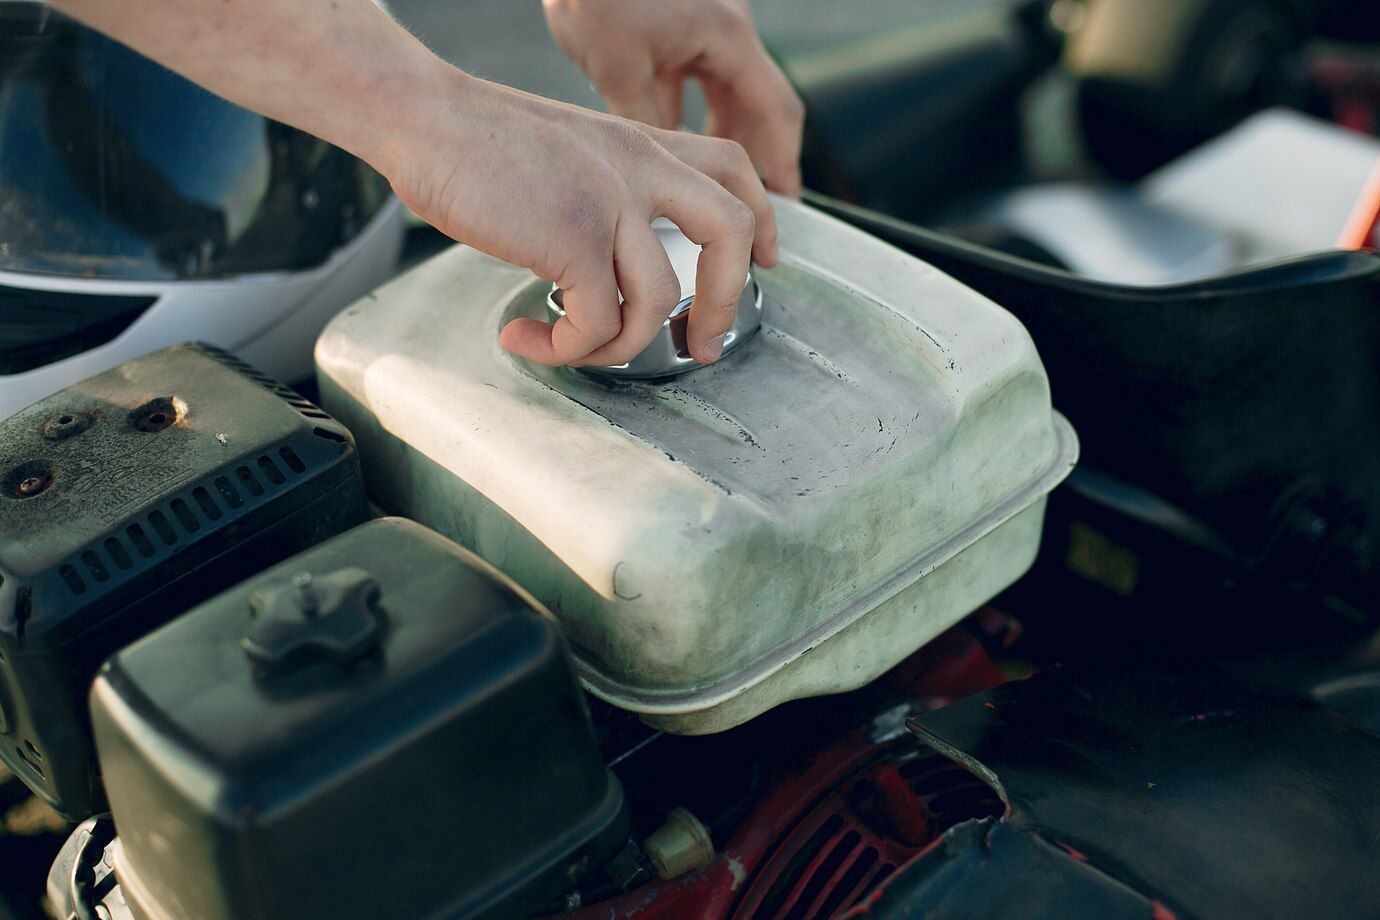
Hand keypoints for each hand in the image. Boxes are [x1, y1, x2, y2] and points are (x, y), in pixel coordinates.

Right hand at [382, 71, 777, 365]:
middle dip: (727, 301)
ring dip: (618, 347)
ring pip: (659, 301)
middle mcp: (638, 167)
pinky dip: (564, 349)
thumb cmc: (474, 140)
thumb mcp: (566, 152)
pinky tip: (526, 337)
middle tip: (703, 344)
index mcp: (640, 143)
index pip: (732, 169)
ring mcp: (611, 202)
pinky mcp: (574, 240)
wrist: (422, 116)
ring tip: (569, 348)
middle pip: (730, 231)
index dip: (764, 220)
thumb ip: (602, 191)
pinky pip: (596, 324)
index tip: (765, 261)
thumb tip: (604, 265)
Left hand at [543, 0, 804, 195]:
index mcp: (727, 36)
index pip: (774, 109)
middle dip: (759, 155)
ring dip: (726, 138)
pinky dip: (693, 116)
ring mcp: (701, 28)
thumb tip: (665, 173)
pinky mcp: (675, 30)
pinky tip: (675, 149)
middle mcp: (725, 30)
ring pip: (728, 94)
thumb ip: (648, 124)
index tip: (785, 204)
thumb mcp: (617, 67)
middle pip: (759, 103)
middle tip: (754, 205)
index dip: (784, 161)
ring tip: (717, 186)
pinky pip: (697, 81)